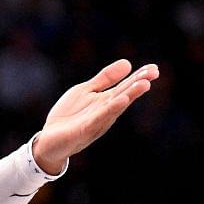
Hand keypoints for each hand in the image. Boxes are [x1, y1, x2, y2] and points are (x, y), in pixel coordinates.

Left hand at [33, 59, 159, 172]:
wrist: (49, 140)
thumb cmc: (70, 116)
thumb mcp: (86, 91)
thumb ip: (105, 79)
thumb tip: (127, 63)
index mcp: (106, 102)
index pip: (125, 88)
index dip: (139, 77)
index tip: (154, 68)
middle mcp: (105, 113)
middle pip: (124, 96)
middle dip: (138, 85)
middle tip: (154, 73)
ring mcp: (95, 122)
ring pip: (114, 108)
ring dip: (129, 95)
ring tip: (144, 84)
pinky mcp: (82, 130)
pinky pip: (98, 119)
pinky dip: (110, 110)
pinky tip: (121, 101)